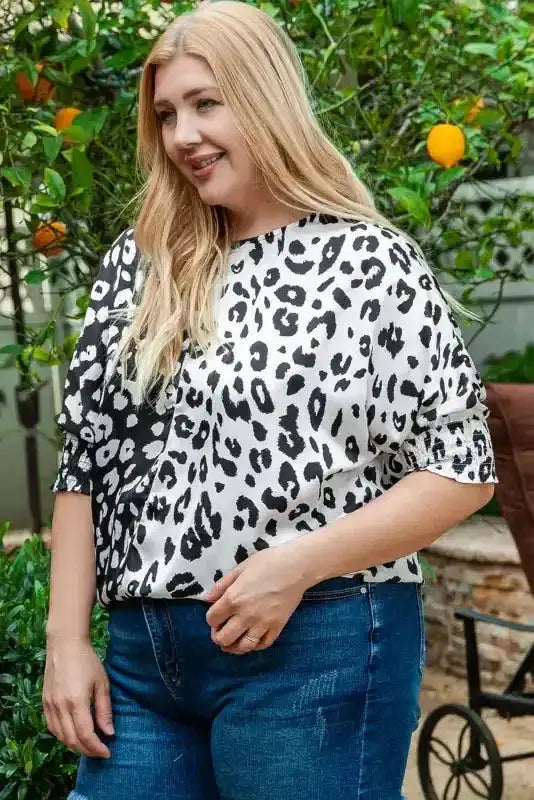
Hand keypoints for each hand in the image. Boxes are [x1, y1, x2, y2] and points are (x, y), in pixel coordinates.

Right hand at [42, 635, 113, 758]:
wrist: (65, 645)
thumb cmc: (87, 661)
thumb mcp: (102, 683)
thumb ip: (104, 709)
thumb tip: (109, 733)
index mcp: (76, 702)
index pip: (86, 735)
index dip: (97, 748)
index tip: (107, 752)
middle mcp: (60, 707)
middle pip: (72, 740)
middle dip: (87, 750)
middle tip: (100, 752)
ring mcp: (50, 705)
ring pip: (60, 737)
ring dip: (74, 745)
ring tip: (89, 745)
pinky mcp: (44, 703)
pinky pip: (52, 728)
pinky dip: (63, 736)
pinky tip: (73, 735)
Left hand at [204, 542, 309, 654]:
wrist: (296, 567)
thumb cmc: (268, 562)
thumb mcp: (241, 568)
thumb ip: (222, 585)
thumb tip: (208, 599)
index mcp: (233, 599)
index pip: (212, 619)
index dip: (211, 618)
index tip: (216, 615)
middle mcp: (246, 615)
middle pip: (224, 638)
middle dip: (218, 636)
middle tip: (221, 631)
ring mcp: (262, 624)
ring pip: (243, 647)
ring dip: (234, 646)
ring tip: (232, 641)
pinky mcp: (277, 627)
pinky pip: (262, 644)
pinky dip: (254, 645)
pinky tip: (250, 639)